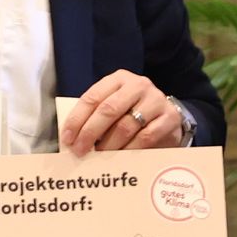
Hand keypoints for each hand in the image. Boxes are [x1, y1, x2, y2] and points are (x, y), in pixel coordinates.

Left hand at [61, 69, 191, 152]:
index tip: (67, 138)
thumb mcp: (114, 105)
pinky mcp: (169, 118)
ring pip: (126, 126)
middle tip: (80, 150)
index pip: (93, 97)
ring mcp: (156, 100)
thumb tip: (71, 138)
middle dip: (90, 132)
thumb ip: (95, 115)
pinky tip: (120, 157)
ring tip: (99, 156)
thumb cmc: (133, 112)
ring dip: (109, 145)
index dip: (77, 119)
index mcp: (119, 79)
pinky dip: (129, 150)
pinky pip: (144, 138)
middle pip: (109, 110)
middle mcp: (139, 85)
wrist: (168, 115)